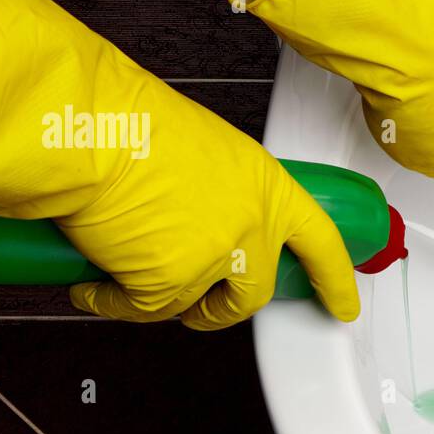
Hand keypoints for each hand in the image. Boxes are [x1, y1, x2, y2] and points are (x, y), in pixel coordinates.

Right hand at [0, 0, 358, 328]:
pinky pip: (142, 309)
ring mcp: (211, 259)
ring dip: (169, 304)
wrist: (89, 129)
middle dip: (227, 308)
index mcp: (266, 186)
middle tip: (205, 308)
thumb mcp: (204, 150)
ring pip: (196, 304)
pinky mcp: (167, 284)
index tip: (344, 305)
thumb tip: (201, 217)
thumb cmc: (130, 123)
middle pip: (255, 291)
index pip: (320, 241)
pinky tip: (94, 285)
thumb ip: (220, 190)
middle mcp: (250, 225)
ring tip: (136, 284)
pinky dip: (112, 302)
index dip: (335, 280)